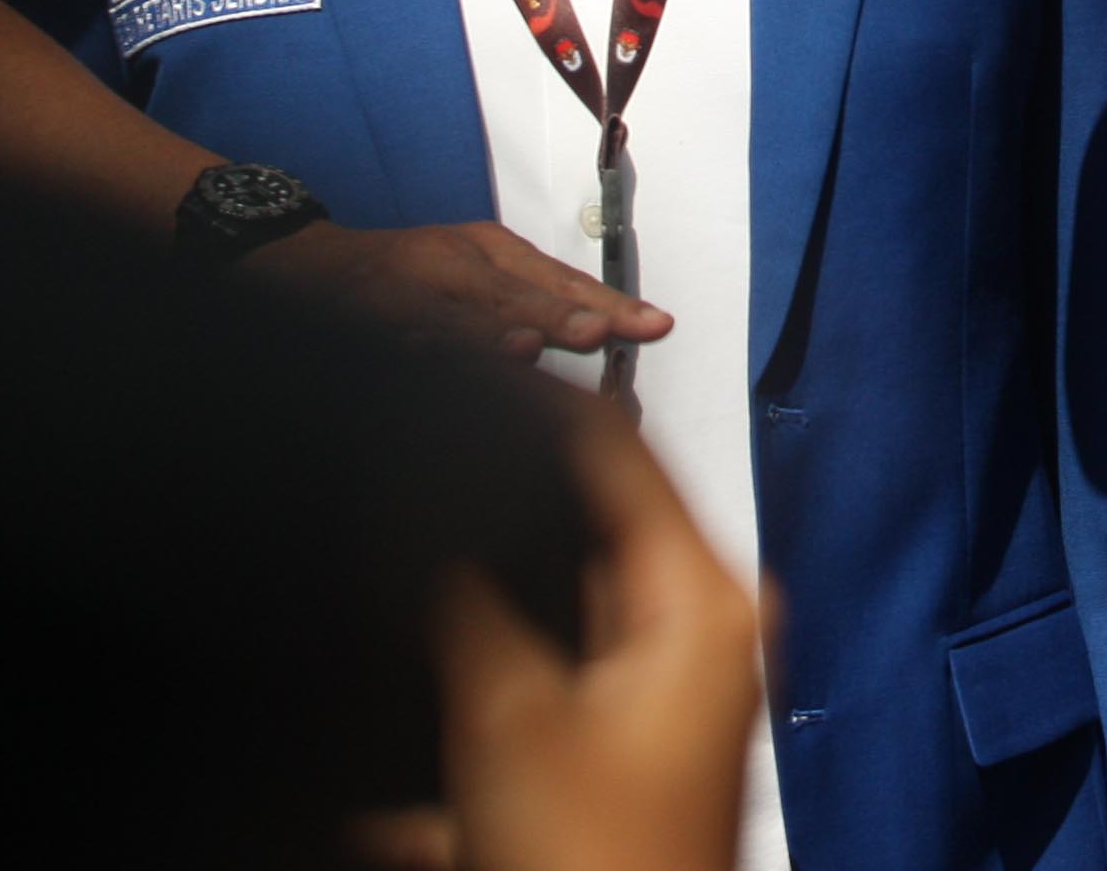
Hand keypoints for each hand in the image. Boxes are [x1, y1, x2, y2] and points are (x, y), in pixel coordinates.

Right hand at [250, 217, 675, 363]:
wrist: (306, 266)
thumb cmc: (407, 271)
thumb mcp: (477, 265)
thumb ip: (535, 295)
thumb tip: (609, 327)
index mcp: (487, 249)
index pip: (558, 280)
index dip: (607, 304)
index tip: (654, 325)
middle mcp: (451, 265)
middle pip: (513, 294)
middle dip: (556, 317)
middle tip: (600, 333)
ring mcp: (406, 297)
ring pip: (456, 322)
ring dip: (491, 339)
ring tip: (526, 349)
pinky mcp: (368, 326)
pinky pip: (406, 347)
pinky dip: (429, 361)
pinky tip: (450, 382)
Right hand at [423, 405, 760, 870]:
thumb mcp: (499, 710)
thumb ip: (455, 586)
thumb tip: (407, 499)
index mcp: (703, 599)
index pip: (616, 446)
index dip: (533, 399)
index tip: (462, 364)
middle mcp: (708, 631)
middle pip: (589, 518)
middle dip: (495, 492)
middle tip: (415, 447)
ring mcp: (675, 690)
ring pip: (558, 596)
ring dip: (482, 587)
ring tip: (398, 539)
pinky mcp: (633, 743)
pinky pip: (549, 673)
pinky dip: (489, 671)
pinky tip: (421, 670)